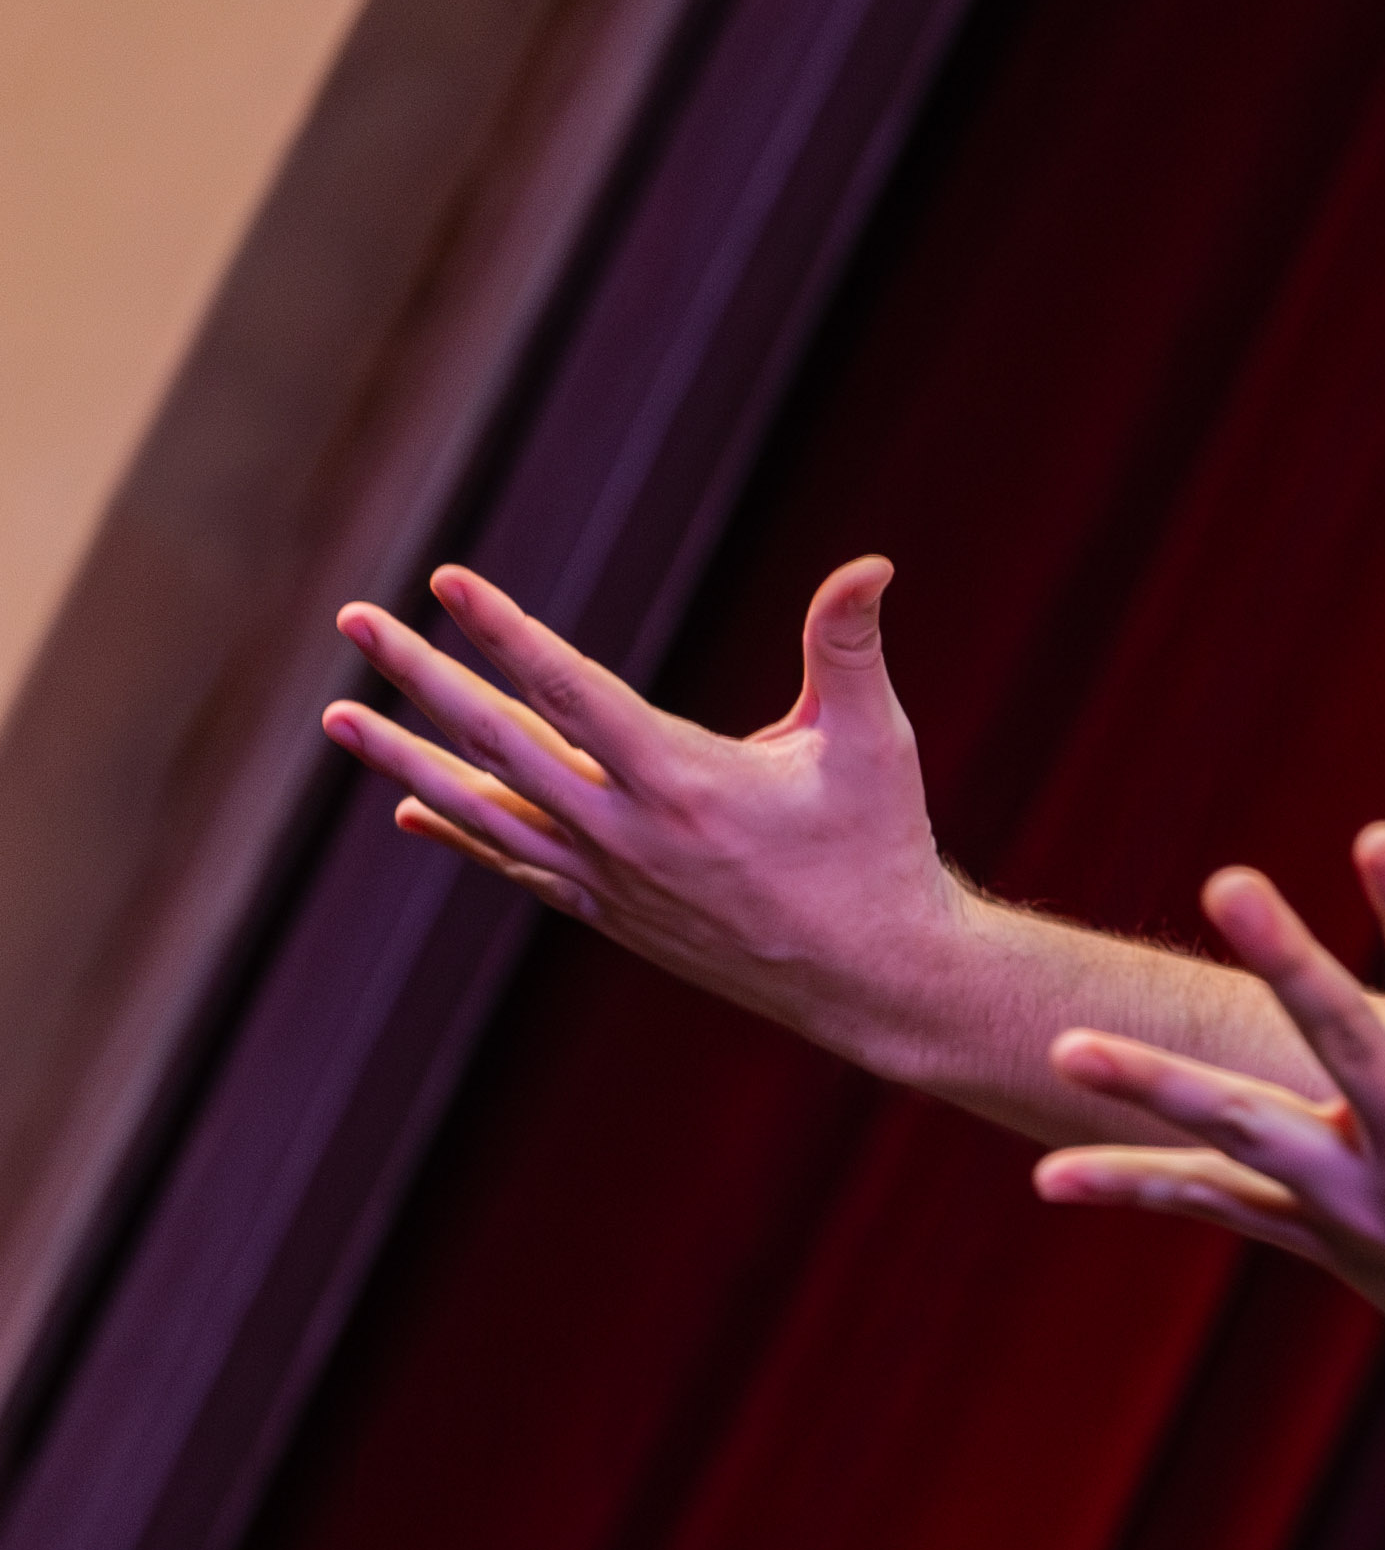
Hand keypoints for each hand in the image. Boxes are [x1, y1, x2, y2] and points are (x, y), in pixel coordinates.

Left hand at [322, 559, 956, 1010]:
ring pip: (484, 811)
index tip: (445, 582)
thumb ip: (848, 649)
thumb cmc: (880, 854)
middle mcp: (629, 834)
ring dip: (405, 760)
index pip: (569, 689)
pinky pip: (517, 866)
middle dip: (419, 675)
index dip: (503, 630)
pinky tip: (408, 810)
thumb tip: (872, 563)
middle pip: (499, 742)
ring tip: (339, 717)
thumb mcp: (873, 744)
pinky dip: (460, 835)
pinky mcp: (613, 914)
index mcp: (684, 783)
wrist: (878, 985)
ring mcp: (611, 880)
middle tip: (354, 621)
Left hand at [1033, 821, 1384, 1412]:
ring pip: (1248, 1140)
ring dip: (1157, 1096)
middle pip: (1341, 1046)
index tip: (1377, 837)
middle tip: (1229, 878)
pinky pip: (1218, 1214)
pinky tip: (1049, 1175)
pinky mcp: (1326, 1242)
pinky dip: (1136, 1191)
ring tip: (1071, 1048)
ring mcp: (1366, 1205)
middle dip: (1287, 964)